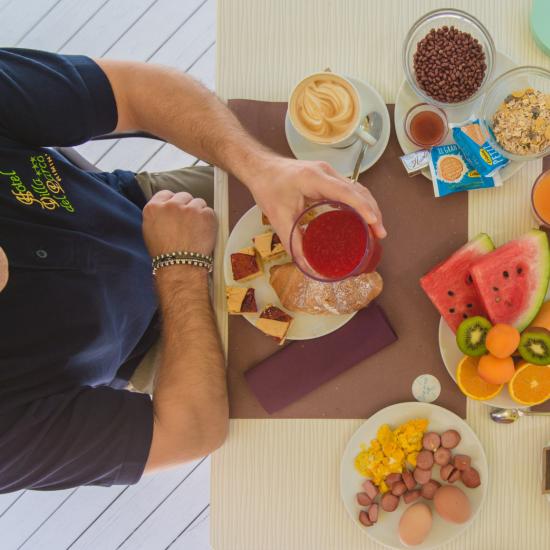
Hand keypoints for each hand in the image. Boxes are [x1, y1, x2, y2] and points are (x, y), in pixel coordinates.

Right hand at [142, 190, 217, 256]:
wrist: (180, 266)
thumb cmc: (165, 255)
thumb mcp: (150, 231)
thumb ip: (158, 215)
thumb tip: (167, 210)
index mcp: (154, 208)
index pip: (166, 194)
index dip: (173, 202)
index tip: (177, 210)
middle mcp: (171, 205)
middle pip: (184, 196)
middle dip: (187, 207)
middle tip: (188, 224)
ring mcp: (189, 208)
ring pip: (198, 203)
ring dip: (199, 214)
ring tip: (196, 231)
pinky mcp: (205, 214)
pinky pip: (210, 212)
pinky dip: (209, 221)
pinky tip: (203, 234)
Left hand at [246, 157, 385, 251]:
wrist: (260, 168)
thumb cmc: (268, 187)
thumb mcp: (279, 217)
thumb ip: (293, 242)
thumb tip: (307, 265)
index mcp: (315, 178)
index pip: (347, 192)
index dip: (363, 208)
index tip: (375, 223)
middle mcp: (326, 172)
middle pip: (358, 190)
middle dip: (373, 211)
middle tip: (379, 234)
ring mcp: (329, 173)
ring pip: (357, 188)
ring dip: (369, 207)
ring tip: (376, 229)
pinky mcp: (328, 177)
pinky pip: (350, 189)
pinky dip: (360, 203)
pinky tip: (363, 218)